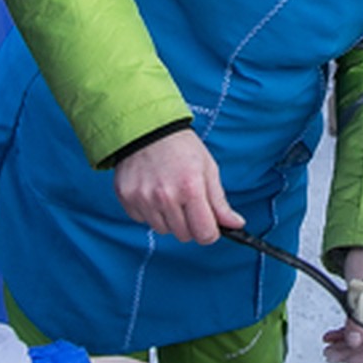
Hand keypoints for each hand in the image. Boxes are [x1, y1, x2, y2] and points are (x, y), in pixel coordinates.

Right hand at [113, 129, 243, 244]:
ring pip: (163, 230)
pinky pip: (142, 221)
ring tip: (169, 194)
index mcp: (191, 188)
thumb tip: (236, 224)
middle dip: (190, 224)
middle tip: (188, 203)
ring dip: (169, 219)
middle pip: (184, 235)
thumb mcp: (208, 169)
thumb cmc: (181, 146)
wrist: (147, 127)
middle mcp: (166, 196)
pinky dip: (150, 212)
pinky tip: (153, 192)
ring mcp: (144, 198)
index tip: (209, 224)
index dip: (210, 231)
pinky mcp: (127, 198)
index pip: (205, 234)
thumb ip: (220, 201)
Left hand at [322, 247, 362, 362]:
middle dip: (349, 353)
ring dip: (345, 345)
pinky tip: (332, 335)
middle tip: (330, 355)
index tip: (347, 359)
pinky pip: (359, 327)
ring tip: (328, 346)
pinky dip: (345, 333)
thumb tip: (354, 341)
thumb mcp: (360, 290)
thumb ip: (358, 318)